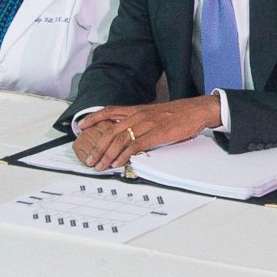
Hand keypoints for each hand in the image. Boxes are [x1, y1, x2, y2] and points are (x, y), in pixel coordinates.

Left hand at [72, 97, 220, 169]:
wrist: (196, 110)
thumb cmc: (178, 114)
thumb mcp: (154, 114)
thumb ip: (140, 122)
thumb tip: (130, 134)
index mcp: (136, 110)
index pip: (109, 111)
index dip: (93, 118)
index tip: (81, 126)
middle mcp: (138, 116)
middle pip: (110, 131)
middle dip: (97, 147)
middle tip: (89, 159)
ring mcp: (146, 125)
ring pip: (119, 140)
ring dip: (107, 155)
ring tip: (99, 166)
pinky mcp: (155, 134)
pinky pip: (134, 146)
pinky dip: (123, 156)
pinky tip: (117, 163)